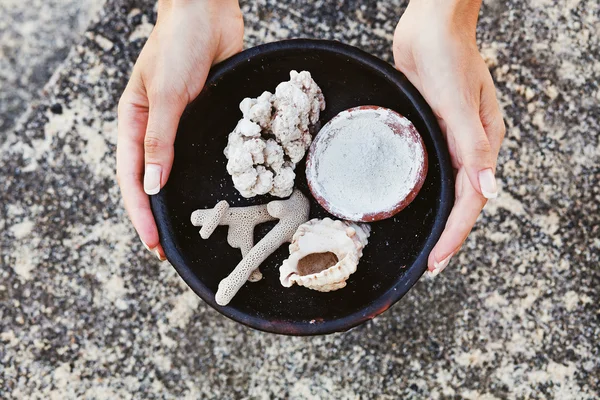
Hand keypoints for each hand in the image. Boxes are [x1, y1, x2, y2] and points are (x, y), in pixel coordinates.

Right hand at [117, 0, 243, 258]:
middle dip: (156, 216)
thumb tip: (154, 186)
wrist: (208, 13)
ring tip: (190, 231)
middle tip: (168, 250)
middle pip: (150, 181)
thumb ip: (159, 139)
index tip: (153, 243)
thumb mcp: (164, 94)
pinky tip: (212, 194)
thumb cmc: (178, 45)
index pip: (131, 178)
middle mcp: (154, 129)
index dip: (141, 213)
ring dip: (178, 201)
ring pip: (175, 172)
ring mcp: (180, 126)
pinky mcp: (204, 121)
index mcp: (133, 122)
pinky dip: (202, 177)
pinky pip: (200, 155)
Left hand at [393, 0, 504, 275]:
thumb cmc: (448, 56)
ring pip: (447, 189)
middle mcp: (469, 146)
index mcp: (483, 143)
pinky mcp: (431, 130)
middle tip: (430, 265)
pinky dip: (425, 192)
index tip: (437, 260)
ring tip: (424, 245)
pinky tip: (413, 203)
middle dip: (448, 235)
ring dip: (438, 219)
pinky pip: (431, 169)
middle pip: (461, 201)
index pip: (472, 201)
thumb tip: (488, 191)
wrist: (429, 25)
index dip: (455, 234)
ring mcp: (450, 139)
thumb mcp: (461, 103)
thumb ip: (473, 147)